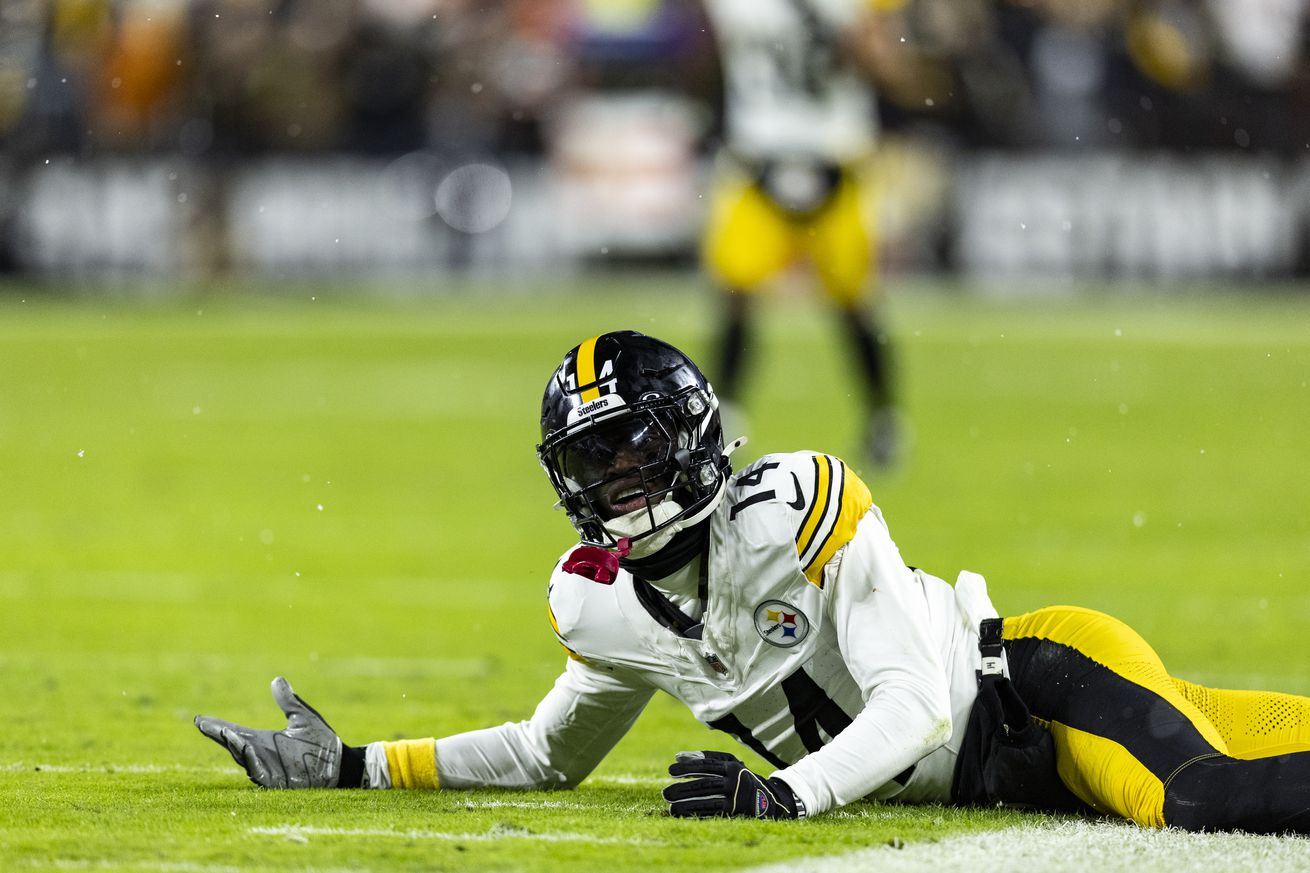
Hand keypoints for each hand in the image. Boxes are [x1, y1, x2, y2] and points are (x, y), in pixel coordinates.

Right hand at [194, 677, 342, 788]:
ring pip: (244, 758)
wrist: (340, 763)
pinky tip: (246, 748)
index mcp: (264, 740)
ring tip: (225, 731)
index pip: (235, 732)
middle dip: (219, 735)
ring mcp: (268, 768)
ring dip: (234, 746)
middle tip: (204, 724)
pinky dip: (251, 762)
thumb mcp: (302, 716)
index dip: (217, 726)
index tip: (200, 719)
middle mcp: (261, 754)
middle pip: (233, 744)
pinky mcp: (277, 781)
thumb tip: (276, 679)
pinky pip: (259, 773)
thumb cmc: (321, 742)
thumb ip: (288, 701)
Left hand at [662, 751, 801, 818]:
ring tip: (670, 807)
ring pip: (708, 801)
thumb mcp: (729, 763)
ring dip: (687, 805)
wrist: (771, 800)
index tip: (670, 770)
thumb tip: (679, 756)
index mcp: (731, 766)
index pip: (706, 766)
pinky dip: (697, 814)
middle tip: (665, 792)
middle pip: (705, 784)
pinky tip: (684, 815)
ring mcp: (736, 798)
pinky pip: (714, 814)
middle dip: (683, 789)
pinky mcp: (736, 813)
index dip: (687, 768)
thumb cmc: (742, 778)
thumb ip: (705, 757)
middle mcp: (735, 781)